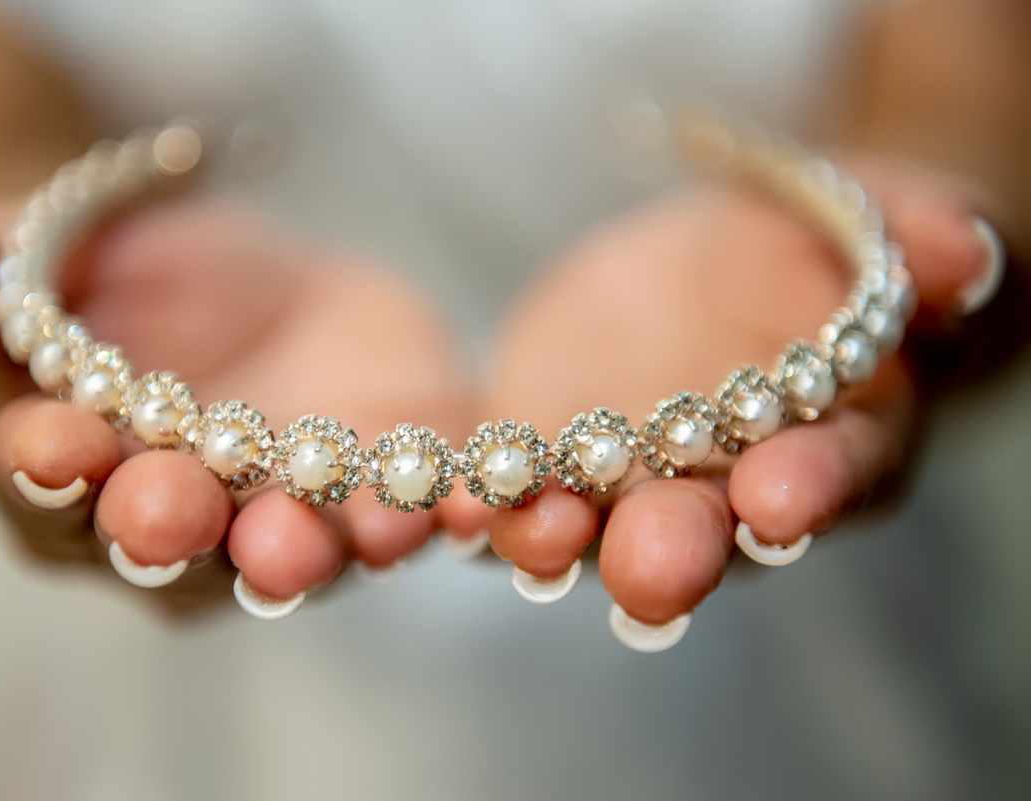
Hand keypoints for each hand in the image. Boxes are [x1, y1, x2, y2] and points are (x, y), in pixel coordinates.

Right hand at [0, 197, 472, 611]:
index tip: (47, 447)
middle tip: (172, 509)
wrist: (251, 296)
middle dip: (173, 529)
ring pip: (300, 556)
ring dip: (312, 550)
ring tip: (325, 534)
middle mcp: (187, 527)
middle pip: (172, 549)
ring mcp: (292, 518)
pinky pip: (418, 521)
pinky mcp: (387, 491)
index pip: (45, 491)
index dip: (42, 474)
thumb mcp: (55, 257)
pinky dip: (442, 520)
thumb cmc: (130, 288)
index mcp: (83, 477)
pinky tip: (467, 510)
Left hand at [452, 158, 1004, 635]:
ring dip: (566, 542)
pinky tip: (455, 505)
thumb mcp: (877, 218)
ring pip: (603, 533)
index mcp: (834, 436)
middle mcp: (731, 487)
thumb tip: (959, 257)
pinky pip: (519, 495)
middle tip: (651, 570)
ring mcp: (635, 483)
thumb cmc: (823, 249)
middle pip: (712, 532)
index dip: (813, 487)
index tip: (780, 497)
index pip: (836, 472)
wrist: (728, 264)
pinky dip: (489, 506)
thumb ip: (919, 235)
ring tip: (531, 536)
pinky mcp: (555, 461)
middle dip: (680, 550)